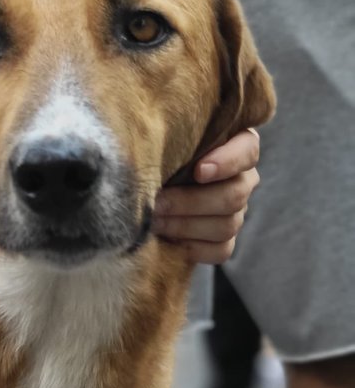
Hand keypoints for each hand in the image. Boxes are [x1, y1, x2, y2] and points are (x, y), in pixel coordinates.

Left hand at [152, 129, 259, 263]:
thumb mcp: (160, 139)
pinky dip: (192, 247)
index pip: (247, 151)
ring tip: (153, 221)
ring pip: (227, 225)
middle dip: (190, 202)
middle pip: (234, 195)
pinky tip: (168, 239)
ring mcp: (237, 212)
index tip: (199, 171)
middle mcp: (242, 178)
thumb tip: (155, 144)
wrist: (140, 191)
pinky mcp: (224, 241)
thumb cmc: (150, 153)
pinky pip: (221, 250)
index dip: (227, 162)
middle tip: (157, 202)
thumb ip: (168, 137)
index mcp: (234, 145)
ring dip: (185, 226)